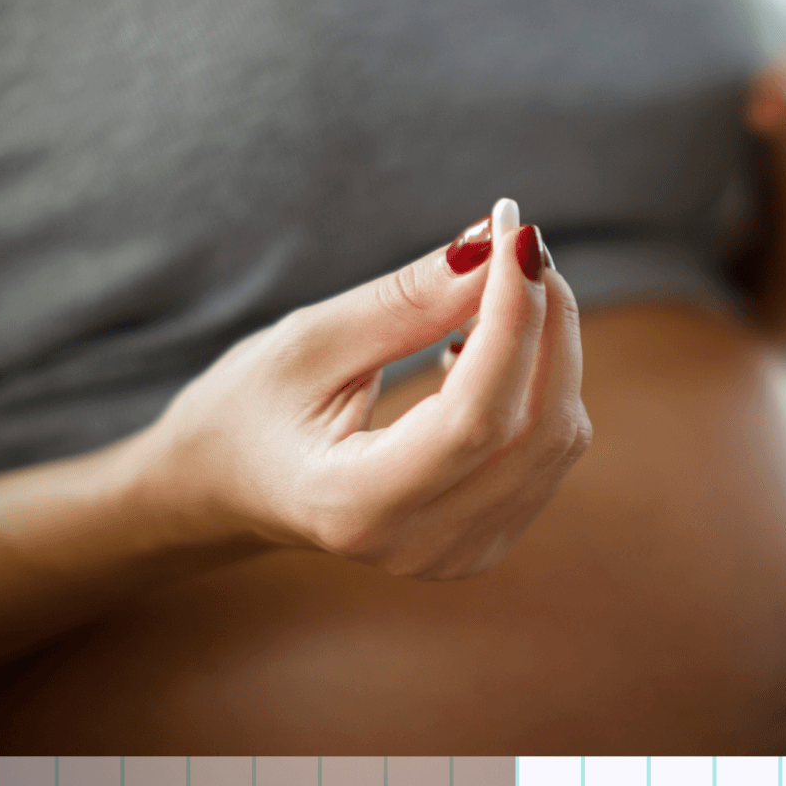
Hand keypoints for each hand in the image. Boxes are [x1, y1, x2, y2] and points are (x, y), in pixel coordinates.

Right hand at [138, 198, 590, 580]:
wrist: (227, 487)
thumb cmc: (250, 407)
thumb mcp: (311, 341)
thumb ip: (408, 301)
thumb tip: (494, 246)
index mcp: (356, 505)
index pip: (475, 417)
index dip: (513, 318)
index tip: (516, 232)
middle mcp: (417, 545)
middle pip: (535, 429)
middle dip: (545, 321)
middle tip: (517, 240)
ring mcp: (458, 554)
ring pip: (558, 439)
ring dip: (551, 345)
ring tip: (499, 285)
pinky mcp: (486, 540)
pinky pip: (551, 452)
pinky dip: (542, 381)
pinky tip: (488, 347)